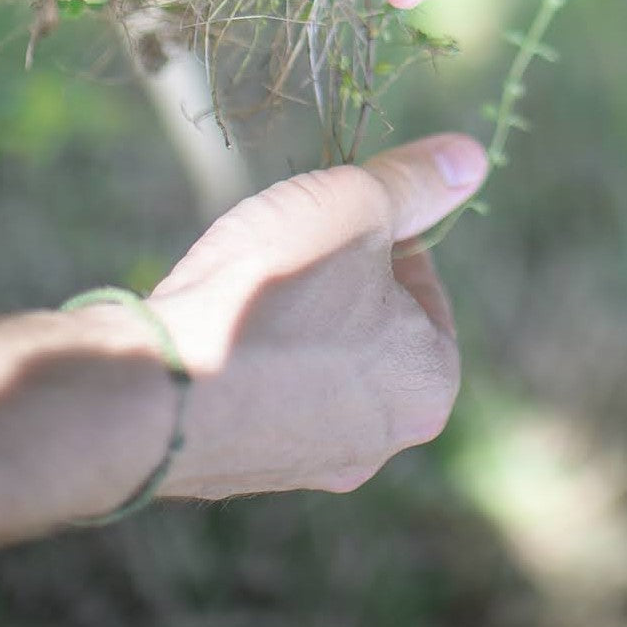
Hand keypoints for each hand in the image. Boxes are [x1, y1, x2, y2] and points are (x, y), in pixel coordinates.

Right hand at [150, 133, 487, 496]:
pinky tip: (213, 326)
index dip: (376, 232)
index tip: (331, 217)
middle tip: (287, 246)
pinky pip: (260, 390)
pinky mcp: (241, 470)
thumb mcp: (356, 206)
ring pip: (312, 358)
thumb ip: (415, 182)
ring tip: (244, 282)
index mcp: (430, 385)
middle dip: (330, 278)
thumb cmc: (274, 289)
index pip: (422, 281)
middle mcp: (381, 442)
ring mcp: (308, 465)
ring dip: (285, 314)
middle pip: (369, 324)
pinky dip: (244, 353)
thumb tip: (471, 156)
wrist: (155, 383)